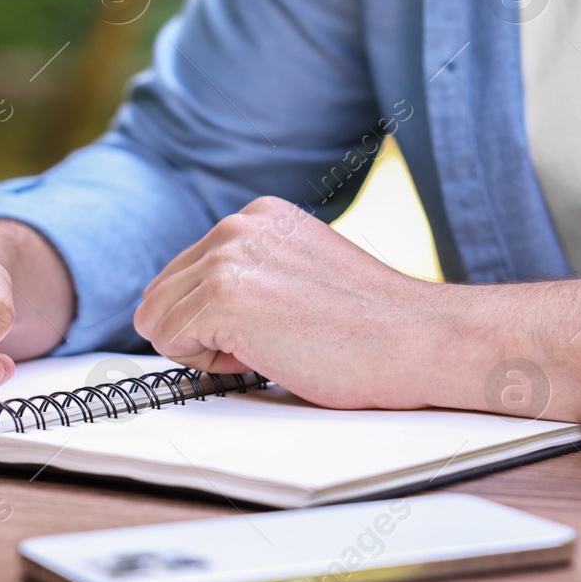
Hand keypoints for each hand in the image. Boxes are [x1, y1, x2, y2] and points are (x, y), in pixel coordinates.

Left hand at [134, 197, 580, 434]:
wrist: (421, 340)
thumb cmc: (376, 327)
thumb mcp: (302, 274)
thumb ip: (253, 275)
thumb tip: (197, 314)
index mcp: (259, 215)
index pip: (184, 274)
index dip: (214, 320)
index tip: (267, 330)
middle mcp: (238, 224)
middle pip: (161, 294)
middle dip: (202, 333)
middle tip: (273, 344)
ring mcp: (229, 257)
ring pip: (159, 319)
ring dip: (206, 349)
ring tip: (276, 347)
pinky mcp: (224, 296)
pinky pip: (169, 342)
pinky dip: (209, 366)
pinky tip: (269, 357)